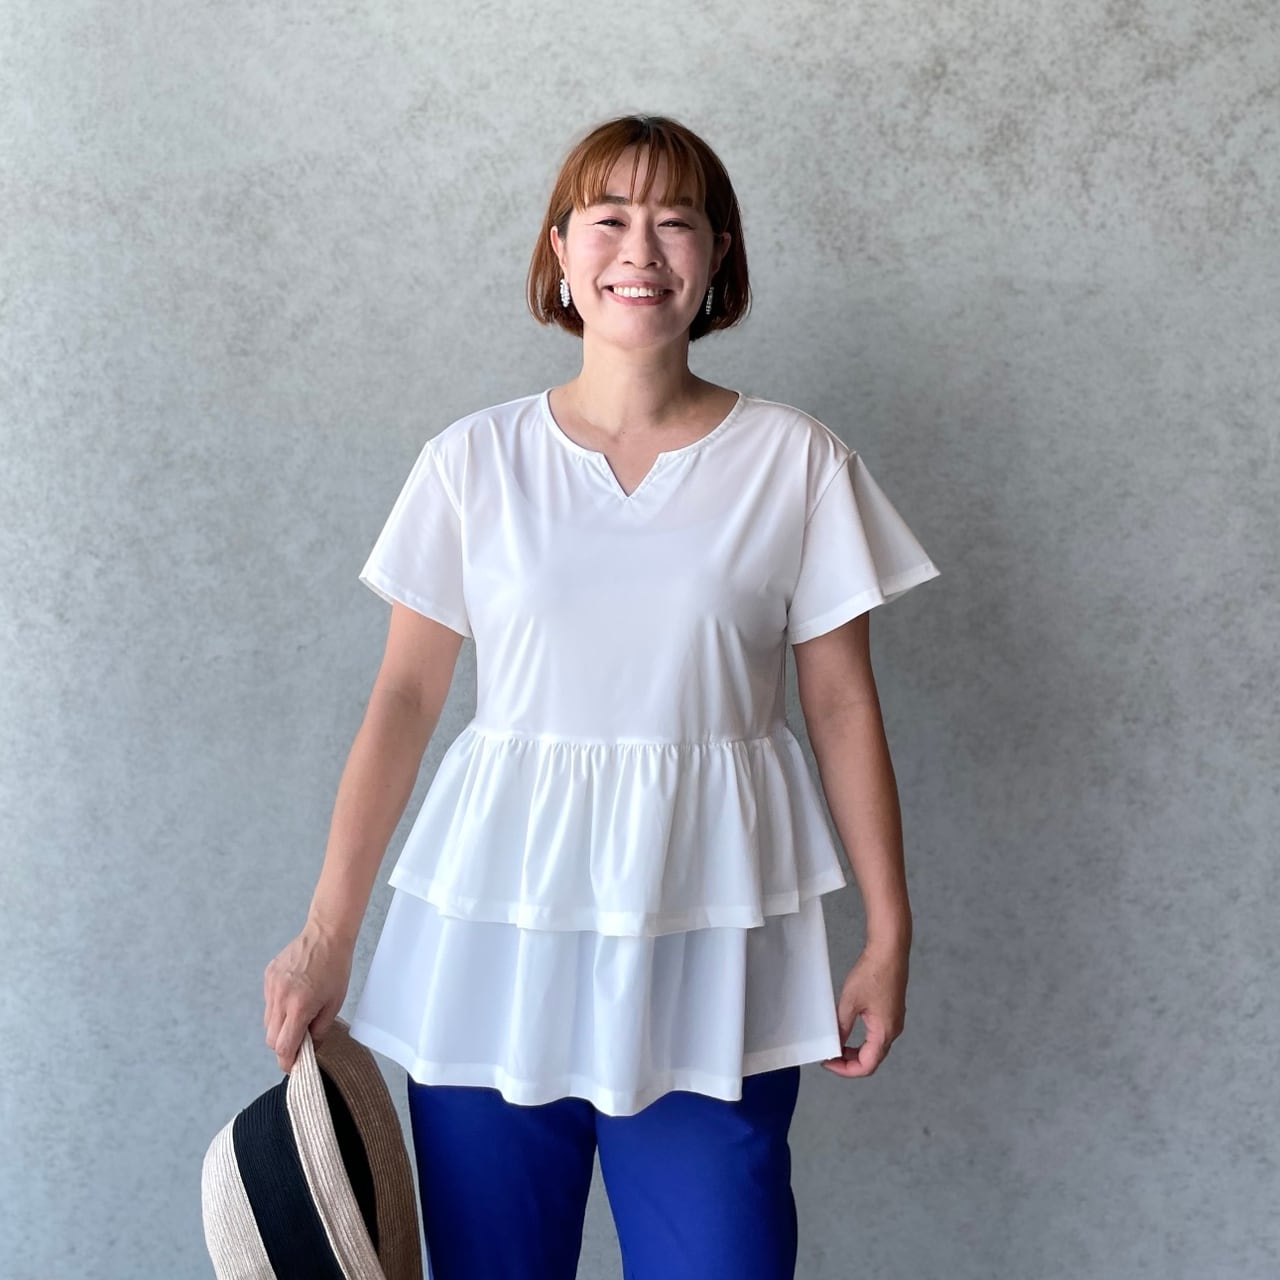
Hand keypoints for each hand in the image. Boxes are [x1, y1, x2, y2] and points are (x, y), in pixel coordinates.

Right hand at [262, 920, 352, 1072]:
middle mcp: (280, 997)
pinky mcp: (268, 976)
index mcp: (299, 1006)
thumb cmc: (335, 968)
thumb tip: (309, 1048)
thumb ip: (320, 1030)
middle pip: (271, 1038)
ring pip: (267, 1021)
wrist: (326, 935)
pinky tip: (294, 996)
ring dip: (280, 1027)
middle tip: (299, 1042)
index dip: (287, 1061)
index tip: (292, 1066)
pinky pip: (268, 1002)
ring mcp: (271, 986)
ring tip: (299, 1015)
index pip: (283, 1046)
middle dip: (283, 1046)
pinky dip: (278, 1007)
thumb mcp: (335, 1003)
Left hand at [821, 938, 908, 1077]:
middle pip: (871, 1059)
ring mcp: (894, 1020)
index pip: (866, 1066)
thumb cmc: (873, 972)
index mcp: (884, 1032)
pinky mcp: (891, 1011)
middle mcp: (893, 1030)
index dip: (845, 1069)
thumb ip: (842, 1026)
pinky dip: (862, 1039)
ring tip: (836, 1045)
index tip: (828, 1062)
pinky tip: (848, 1030)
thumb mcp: (850, 1002)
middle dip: (849, 1062)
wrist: (889, 950)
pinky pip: (877, 1034)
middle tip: (830, 1056)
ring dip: (855, 1051)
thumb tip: (835, 1044)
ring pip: (874, 1047)